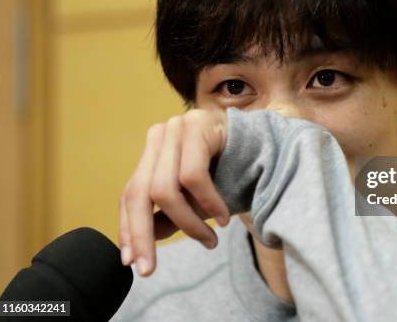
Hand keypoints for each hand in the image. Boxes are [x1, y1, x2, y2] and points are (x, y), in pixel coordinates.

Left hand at [118, 108, 230, 276]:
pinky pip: (193, 177)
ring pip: (165, 189)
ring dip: (188, 223)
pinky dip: (208, 203)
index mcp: (154, 151)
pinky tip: (223, 219)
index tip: (129, 261)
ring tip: (209, 240)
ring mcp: (177, 127)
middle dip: (142, 234)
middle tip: (149, 269)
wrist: (269, 146)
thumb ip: (167, 216)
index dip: (127, 227)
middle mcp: (160, 135)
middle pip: (139, 192)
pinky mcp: (197, 127)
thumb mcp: (195, 200)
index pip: (131, 192)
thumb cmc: (231, 171)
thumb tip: (140, 245)